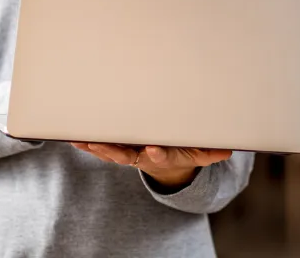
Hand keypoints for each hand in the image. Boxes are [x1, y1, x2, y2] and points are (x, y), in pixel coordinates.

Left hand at [71, 142, 231, 187]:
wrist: (168, 164)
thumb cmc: (184, 152)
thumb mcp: (201, 154)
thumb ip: (212, 153)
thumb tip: (227, 149)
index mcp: (163, 155)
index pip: (161, 154)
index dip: (157, 153)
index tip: (154, 148)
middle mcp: (142, 156)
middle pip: (126, 155)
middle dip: (112, 150)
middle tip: (100, 144)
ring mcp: (128, 153)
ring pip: (109, 151)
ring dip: (94, 146)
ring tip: (80, 139)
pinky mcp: (117, 147)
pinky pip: (100, 145)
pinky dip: (87, 142)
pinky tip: (73, 135)